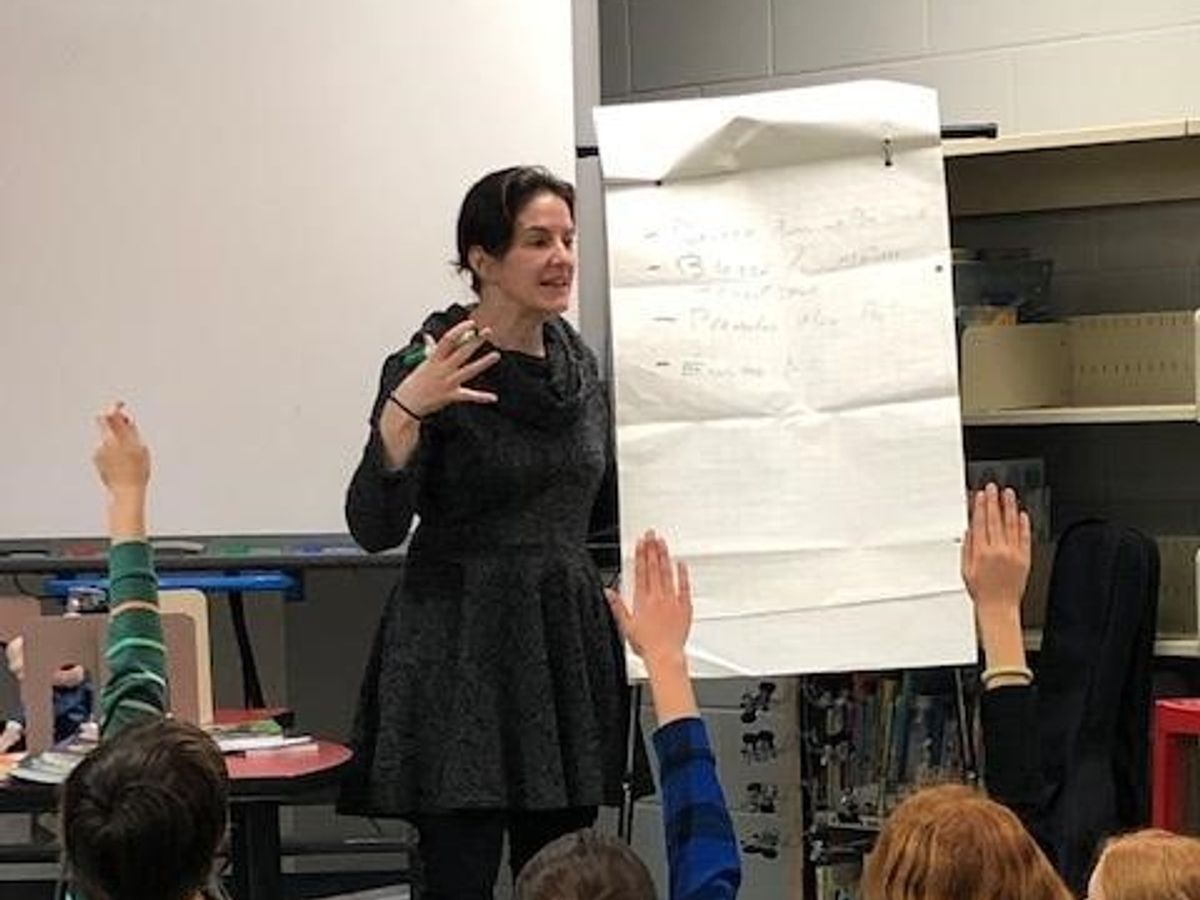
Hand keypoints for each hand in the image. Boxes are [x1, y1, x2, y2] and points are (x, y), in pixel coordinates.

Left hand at [92, 402, 149, 497]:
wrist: (126, 489)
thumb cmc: (137, 470)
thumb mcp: (141, 448)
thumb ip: (132, 431)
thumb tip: (125, 419)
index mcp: (120, 437)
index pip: (112, 414)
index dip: (115, 406)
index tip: (120, 404)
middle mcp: (107, 441)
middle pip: (101, 420)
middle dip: (110, 418)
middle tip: (121, 422)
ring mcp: (99, 449)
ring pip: (104, 434)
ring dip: (113, 437)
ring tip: (126, 453)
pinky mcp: (95, 457)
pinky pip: (103, 446)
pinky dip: (110, 448)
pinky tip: (119, 461)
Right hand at [389, 319, 500, 419]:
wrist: (407, 404)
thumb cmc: (415, 382)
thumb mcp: (422, 363)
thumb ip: (430, 349)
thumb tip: (428, 337)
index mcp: (434, 359)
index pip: (448, 339)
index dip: (460, 330)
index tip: (471, 323)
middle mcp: (442, 369)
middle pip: (462, 352)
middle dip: (475, 341)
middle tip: (488, 332)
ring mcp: (447, 382)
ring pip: (469, 371)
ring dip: (483, 363)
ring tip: (496, 355)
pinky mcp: (451, 396)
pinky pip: (468, 396)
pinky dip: (481, 397)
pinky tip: (493, 397)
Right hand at [606, 531, 691, 669]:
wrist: (665, 655)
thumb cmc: (646, 645)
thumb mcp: (625, 626)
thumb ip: (617, 606)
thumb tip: (608, 592)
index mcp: (642, 600)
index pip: (640, 571)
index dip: (640, 555)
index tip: (640, 543)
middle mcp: (657, 597)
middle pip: (654, 567)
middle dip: (652, 549)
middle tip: (651, 535)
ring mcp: (672, 600)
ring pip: (667, 573)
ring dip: (664, 556)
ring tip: (663, 542)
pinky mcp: (684, 606)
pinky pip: (684, 587)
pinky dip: (683, 574)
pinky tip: (681, 563)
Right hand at [961, 483, 1030, 618]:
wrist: (999, 607)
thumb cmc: (982, 591)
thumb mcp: (965, 569)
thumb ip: (967, 548)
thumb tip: (970, 530)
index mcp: (980, 552)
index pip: (980, 523)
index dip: (980, 507)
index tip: (980, 495)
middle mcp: (997, 551)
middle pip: (995, 520)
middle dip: (993, 501)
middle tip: (994, 488)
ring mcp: (1013, 554)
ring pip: (1011, 525)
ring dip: (1009, 507)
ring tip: (1009, 494)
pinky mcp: (1025, 558)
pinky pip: (1025, 538)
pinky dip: (1024, 524)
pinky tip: (1022, 514)